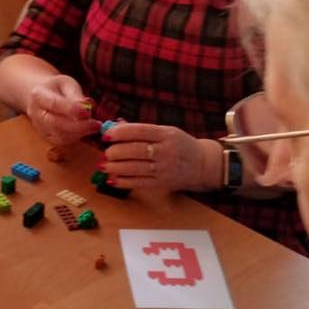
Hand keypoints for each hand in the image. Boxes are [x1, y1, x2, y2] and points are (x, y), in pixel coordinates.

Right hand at [25, 74, 101, 145]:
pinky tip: (87, 130)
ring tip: (95, 126)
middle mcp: (36, 114)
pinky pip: (62, 141)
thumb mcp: (67, 84)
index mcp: (38, 95)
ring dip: (80, 133)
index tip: (87, 113)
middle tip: (96, 124)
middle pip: (55, 124)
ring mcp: (40, 128)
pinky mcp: (47, 137)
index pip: (54, 104)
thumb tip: (87, 106)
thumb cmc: (56, 88)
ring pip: (60, 136)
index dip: (71, 109)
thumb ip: (76, 95)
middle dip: (78, 126)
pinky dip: (77, 137)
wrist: (42, 97)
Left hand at [101, 122, 220, 192]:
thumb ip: (142, 130)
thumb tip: (116, 124)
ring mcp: (164, 168)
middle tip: (106, 152)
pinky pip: (139, 183)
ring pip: (135, 168)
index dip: (120, 132)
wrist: (203, 165)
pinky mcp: (162, 183)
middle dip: (116, 152)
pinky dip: (123, 182)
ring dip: (115, 167)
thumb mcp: (166, 132)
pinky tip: (112, 180)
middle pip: (135, 150)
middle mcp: (166, 151)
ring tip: (104, 165)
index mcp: (166, 134)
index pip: (140, 131)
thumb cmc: (180, 145)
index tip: (106, 135)